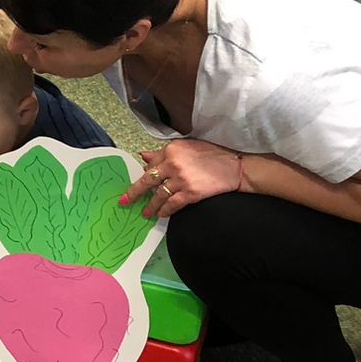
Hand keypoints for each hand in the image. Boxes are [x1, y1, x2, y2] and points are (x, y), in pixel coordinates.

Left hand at [120, 140, 245, 219]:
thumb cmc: (213, 155)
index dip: (143, 176)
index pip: (150, 164)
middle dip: (134, 193)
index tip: (136, 184)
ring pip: (159, 195)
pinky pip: (171, 204)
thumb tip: (143, 156)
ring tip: (146, 212)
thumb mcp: (188, 147)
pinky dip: (165, 211)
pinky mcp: (190, 192)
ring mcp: (181, 179)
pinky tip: (162, 214)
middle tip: (125, 201)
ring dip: (151, 206)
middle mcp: (173, 163)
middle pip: (147, 180)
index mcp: (171, 149)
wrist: (235, 168)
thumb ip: (164, 152)